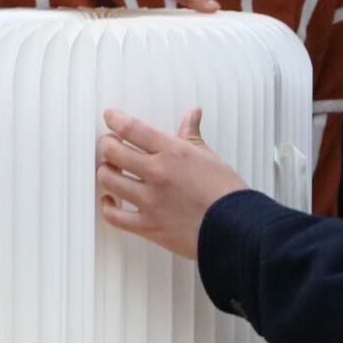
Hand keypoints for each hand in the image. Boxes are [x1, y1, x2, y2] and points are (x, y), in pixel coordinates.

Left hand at [97, 109, 247, 258]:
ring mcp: (150, 201)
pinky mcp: (148, 226)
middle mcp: (157, 172)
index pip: (132, 128)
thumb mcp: (208, 156)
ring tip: (110, 169)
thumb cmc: (226, 192)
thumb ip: (192, 134)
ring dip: (105, 172)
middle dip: (106, 145)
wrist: (236, 228)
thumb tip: (193, 113)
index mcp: (172, 152)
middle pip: (113, 151)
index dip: (115, 119)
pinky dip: (107, 206)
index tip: (110, 117)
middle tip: (109, 144)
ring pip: (109, 180)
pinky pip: (114, 216)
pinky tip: (109, 200)